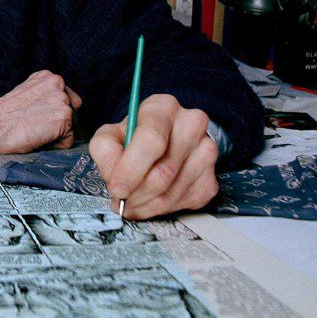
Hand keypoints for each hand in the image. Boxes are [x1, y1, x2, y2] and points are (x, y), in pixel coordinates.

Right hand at [0, 70, 81, 153]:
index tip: (37, 117)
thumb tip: (57, 108)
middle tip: (37, 124)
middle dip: (60, 122)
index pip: (66, 99)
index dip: (52, 113)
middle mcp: (58, 83)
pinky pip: (69, 140)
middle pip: (73, 111)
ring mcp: (63, 99)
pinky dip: (56, 144)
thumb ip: (45, 94)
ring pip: (71, 126)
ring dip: (57, 133)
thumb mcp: (28, 93)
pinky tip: (39, 136)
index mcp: (49, 76)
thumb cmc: (5, 115)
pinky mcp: (65, 117)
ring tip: (36, 129)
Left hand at [89, 94, 218, 219]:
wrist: (164, 141)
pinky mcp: (211, 179)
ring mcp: (206, 152)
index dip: (131, 169)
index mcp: (163, 107)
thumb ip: (105, 150)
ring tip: (131, 200)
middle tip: (120, 200)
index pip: (151, 140)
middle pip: (162, 172)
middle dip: (135, 194)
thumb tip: (115, 177)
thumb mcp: (111, 134)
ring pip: (171, 194)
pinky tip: (150, 199)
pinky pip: (183, 204)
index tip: (117, 189)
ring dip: (145, 205)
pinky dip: (160, 210)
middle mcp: (191, 125)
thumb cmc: (134, 137)